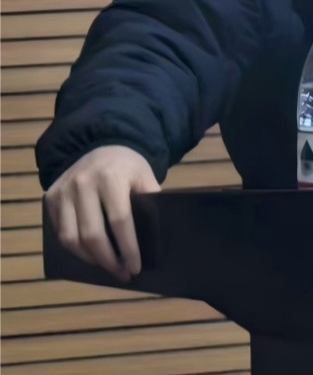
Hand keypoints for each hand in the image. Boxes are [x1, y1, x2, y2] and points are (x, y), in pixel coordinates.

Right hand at [44, 145, 159, 281]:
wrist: (100, 145)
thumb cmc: (127, 166)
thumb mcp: (145, 176)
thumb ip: (150, 202)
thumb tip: (154, 240)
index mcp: (111, 177)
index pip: (120, 221)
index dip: (127, 248)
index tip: (135, 267)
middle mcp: (83, 184)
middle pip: (92, 234)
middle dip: (108, 260)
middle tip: (122, 274)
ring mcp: (63, 191)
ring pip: (71, 239)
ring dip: (89, 259)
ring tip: (107, 268)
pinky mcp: (50, 198)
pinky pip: (60, 232)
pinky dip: (74, 249)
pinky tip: (90, 256)